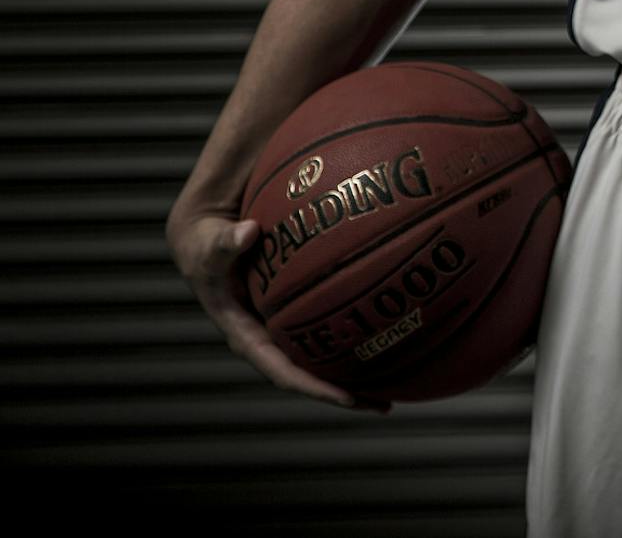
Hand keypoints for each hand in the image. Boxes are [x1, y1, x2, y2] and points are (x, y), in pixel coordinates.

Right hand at [167, 207, 391, 413]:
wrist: (205, 233)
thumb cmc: (205, 243)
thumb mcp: (208, 246)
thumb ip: (225, 243)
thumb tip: (247, 232)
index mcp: (247, 336)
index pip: (284, 372)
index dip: (316, 388)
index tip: (349, 399)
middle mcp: (269, 337)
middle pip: (311, 373)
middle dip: (346, 393)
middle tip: (386, 403)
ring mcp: (284, 324)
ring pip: (324, 352)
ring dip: (358, 367)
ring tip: (401, 380)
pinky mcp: (296, 307)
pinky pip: (330, 321)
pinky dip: (356, 327)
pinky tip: (391, 323)